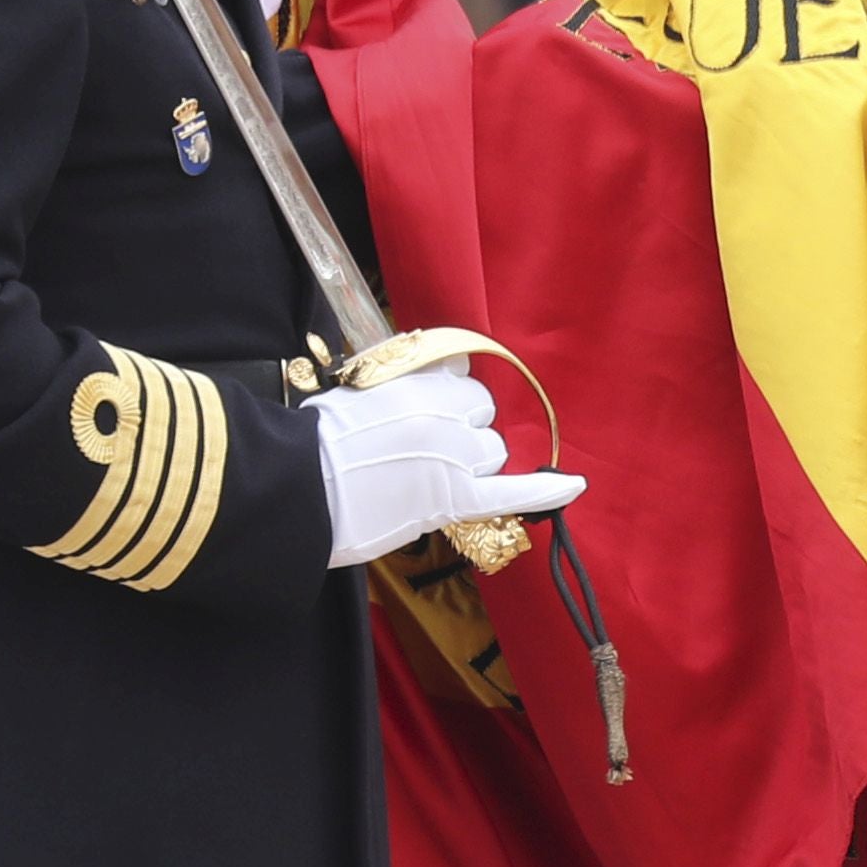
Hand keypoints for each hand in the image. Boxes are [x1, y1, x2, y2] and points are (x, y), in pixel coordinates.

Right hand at [312, 362, 580, 568]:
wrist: (291, 486)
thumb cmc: (309, 443)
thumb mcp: (355, 390)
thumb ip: (400, 381)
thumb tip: (440, 367)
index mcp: (417, 381)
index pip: (462, 379)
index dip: (450, 403)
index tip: (430, 416)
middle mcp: (444, 412)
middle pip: (482, 417)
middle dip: (463, 434)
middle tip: (421, 456)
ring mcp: (453, 456)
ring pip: (493, 453)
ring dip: (474, 465)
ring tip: (428, 481)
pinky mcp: (453, 498)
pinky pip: (514, 492)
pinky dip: (547, 490)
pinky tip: (575, 484)